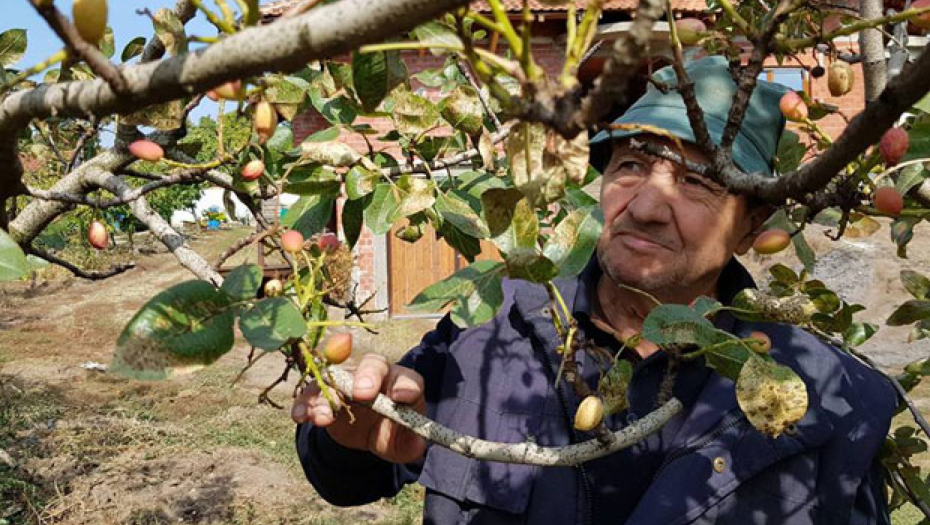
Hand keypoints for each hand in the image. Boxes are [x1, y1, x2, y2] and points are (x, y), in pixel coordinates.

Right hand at [292, 353, 427, 463]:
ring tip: (323, 418)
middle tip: (362, 394)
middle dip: (367, 377)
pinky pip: (312, 392)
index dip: (405, 385)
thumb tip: (418, 446)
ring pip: (336, 377)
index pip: (406, 378)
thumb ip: (412, 443)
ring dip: (328, 396)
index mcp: (400, 383)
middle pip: (373, 365)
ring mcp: (348, 381)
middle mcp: (375, 375)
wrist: (370, 433)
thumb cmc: (393, 431)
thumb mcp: (405, 442)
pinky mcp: (325, 393)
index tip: (402, 397)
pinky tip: (300, 417)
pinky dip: (304, 403)